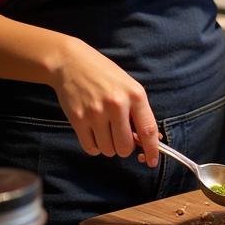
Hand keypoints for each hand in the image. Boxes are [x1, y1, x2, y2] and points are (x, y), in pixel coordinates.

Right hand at [48, 37, 160, 164]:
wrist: (72, 63)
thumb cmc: (105, 76)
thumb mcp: (129, 87)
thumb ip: (138, 112)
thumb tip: (147, 140)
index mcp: (135, 96)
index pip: (148, 130)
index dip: (152, 150)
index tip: (152, 161)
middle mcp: (117, 105)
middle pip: (125, 147)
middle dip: (125, 148)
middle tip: (121, 138)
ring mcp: (96, 113)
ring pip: (108, 150)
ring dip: (109, 147)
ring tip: (106, 131)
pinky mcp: (78, 119)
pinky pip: (90, 148)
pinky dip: (95, 147)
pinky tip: (94, 134)